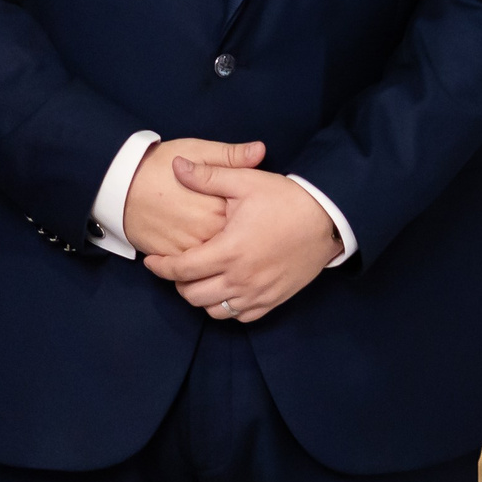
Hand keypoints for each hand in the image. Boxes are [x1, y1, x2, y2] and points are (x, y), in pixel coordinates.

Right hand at [121, 137, 264, 254]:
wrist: (120, 184)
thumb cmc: (161, 164)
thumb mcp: (199, 151)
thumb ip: (231, 156)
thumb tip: (261, 151)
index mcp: (218, 207)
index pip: (249, 219)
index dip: (254, 216)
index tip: (256, 211)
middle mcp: (205, 232)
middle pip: (234, 243)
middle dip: (241, 238)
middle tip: (245, 229)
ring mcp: (187, 248)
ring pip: (215, 261)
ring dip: (223, 255)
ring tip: (228, 243)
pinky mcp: (171, 257)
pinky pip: (193, 268)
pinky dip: (202, 264)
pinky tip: (207, 253)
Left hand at [142, 164, 339, 321]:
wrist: (328, 218)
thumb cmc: (286, 199)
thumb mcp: (246, 181)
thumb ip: (207, 176)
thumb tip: (176, 165)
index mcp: (229, 250)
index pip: (181, 270)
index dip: (161, 268)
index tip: (152, 261)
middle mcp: (241, 278)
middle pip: (193, 295)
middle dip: (179, 282)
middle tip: (179, 267)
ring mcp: (258, 292)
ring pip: (215, 310)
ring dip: (202, 297)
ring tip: (201, 279)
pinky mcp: (274, 299)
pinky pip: (240, 316)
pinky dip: (227, 307)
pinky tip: (227, 289)